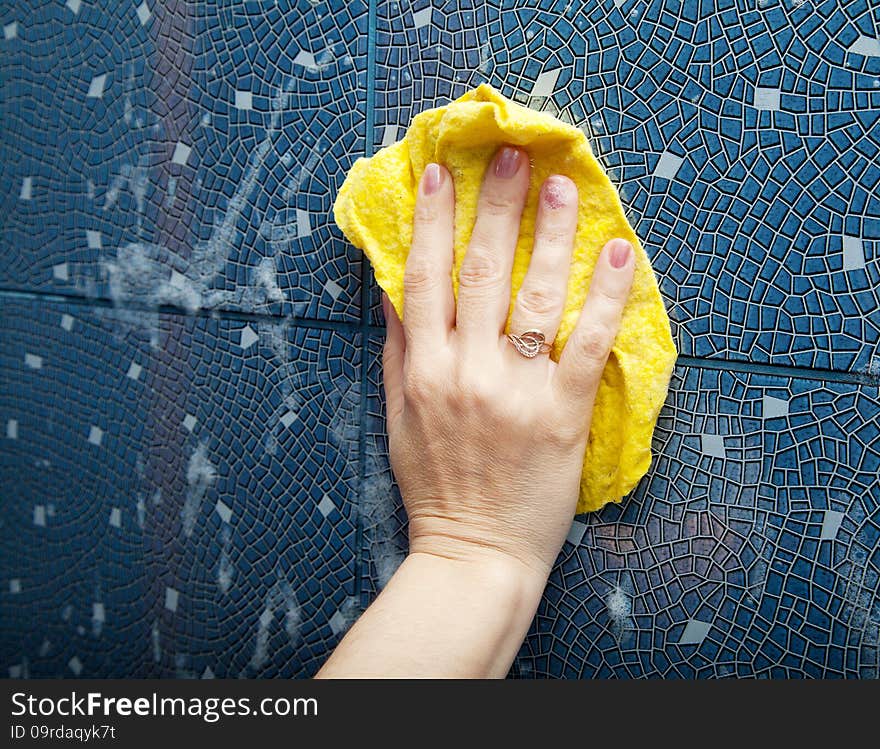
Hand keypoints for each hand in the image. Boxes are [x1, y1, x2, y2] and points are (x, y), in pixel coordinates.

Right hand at [382, 145, 635, 580]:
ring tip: (562, 186)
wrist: (473, 552)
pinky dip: (604, 296)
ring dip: (550, 234)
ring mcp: (516, 391)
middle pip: (481, 272)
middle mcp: (465, 371)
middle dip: (496, 205)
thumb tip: (397, 284)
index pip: (426, 277)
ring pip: (534, 297)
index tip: (444, 171)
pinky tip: (618, 253)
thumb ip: (398, 347)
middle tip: (512, 153)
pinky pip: (587, 345)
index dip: (434, 219)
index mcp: (422, 369)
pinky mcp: (562, 415)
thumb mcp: (398, 414)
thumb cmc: (434, 483)